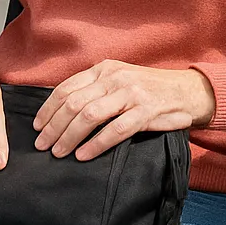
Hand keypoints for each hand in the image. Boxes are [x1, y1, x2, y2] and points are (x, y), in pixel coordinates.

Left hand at [33, 61, 216, 161]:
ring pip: (90, 116)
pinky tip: (83, 155)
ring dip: (69, 137)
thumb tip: (62, 110)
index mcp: (104, 69)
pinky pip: (115, 130)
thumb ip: (95, 89)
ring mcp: (130, 94)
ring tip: (58, 152)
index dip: (48, 109)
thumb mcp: (119, 80)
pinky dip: (96, 144)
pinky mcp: (146, 111)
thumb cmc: (149, 89)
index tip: (37, 126)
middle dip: (53, 127)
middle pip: (74, 103)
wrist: (187, 91)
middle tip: (42, 145)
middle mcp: (114, 78)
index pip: (66, 88)